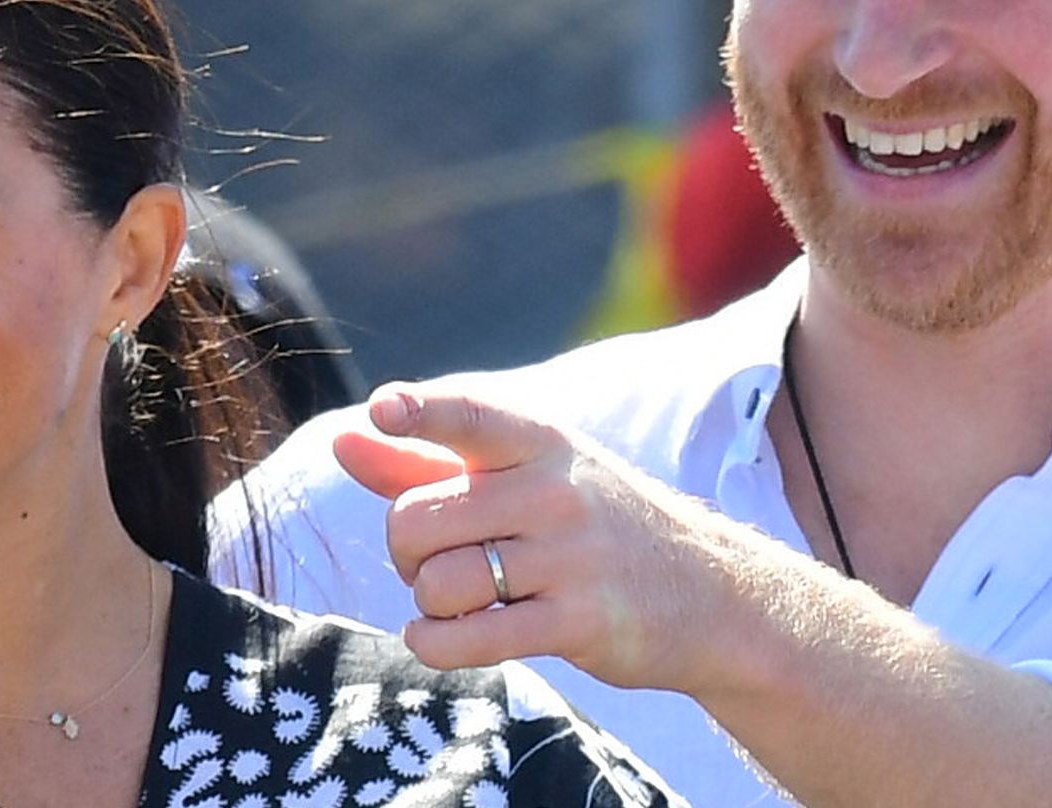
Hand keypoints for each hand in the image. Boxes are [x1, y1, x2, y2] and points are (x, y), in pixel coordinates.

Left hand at [334, 383, 742, 693]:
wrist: (710, 594)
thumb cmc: (592, 527)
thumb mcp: (523, 478)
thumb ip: (426, 461)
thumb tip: (341, 439)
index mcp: (539, 441)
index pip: (470, 414)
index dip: (420, 411)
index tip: (383, 410)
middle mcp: (554, 489)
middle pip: (416, 520)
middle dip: (405, 551)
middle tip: (440, 560)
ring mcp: (569, 556)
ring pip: (436, 583)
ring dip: (428, 602)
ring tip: (464, 598)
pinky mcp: (579, 621)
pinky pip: (468, 637)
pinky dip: (435, 642)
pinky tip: (441, 636)